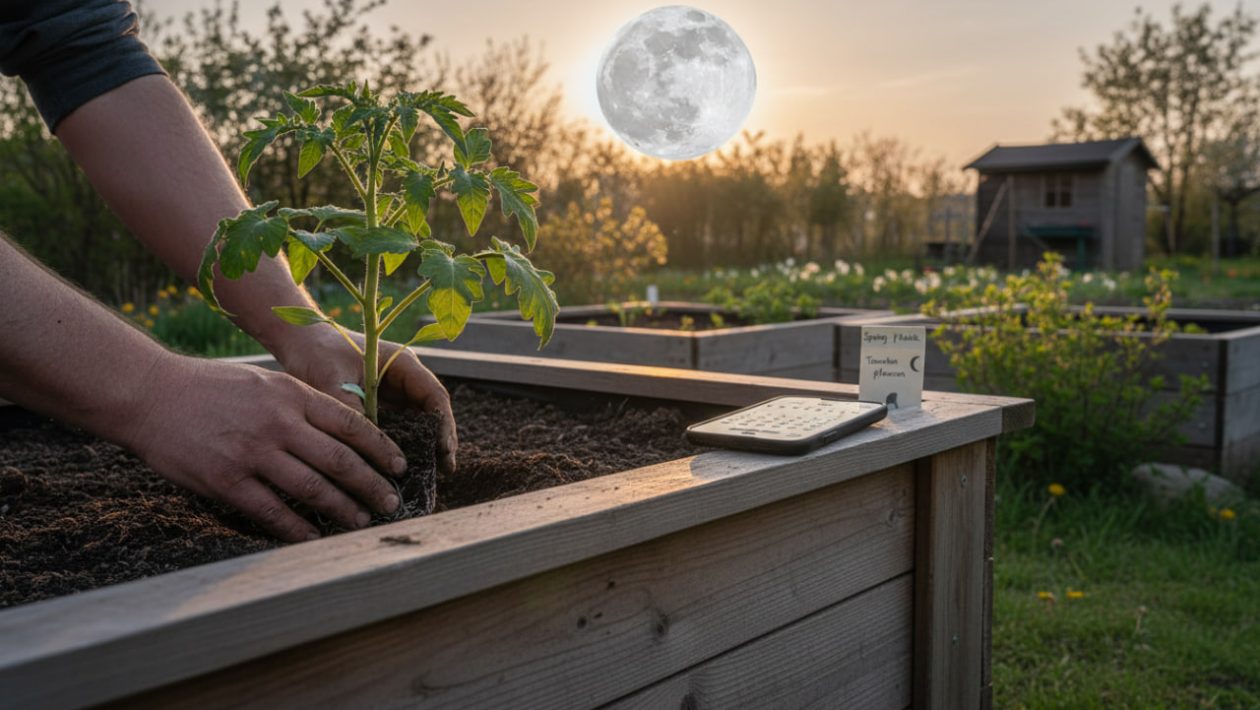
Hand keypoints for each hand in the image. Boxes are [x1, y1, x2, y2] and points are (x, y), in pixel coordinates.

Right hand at [119, 354, 407, 541]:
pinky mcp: (225, 480)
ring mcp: (252, 453)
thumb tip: (342, 431)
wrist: (149, 393)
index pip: (351, 423)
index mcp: (291, 394)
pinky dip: (296, 528)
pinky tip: (313, 538)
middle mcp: (278, 422)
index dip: (381, 448)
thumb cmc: (209, 387)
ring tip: (361, 522)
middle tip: (390, 502)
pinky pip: (271, 511)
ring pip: (312, 488)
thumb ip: (300, 404)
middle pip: (340, 459)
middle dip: (371, 484)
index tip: (400, 465)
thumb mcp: (264, 382)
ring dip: (342, 509)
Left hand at [274, 326, 457, 474]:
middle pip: (432, 412)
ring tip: (425, 477)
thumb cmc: (317, 353)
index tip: (444, 453)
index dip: (444, 425)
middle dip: (438, 442)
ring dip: (422, 447)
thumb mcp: (333, 383)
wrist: (299, 341)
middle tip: (442, 472)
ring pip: (417, 423)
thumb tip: (365, 453)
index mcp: (402, 364)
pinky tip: (397, 470)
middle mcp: (404, 378)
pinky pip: (397, 428)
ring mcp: (393, 392)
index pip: (435, 396)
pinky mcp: (380, 405)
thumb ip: (352, 415)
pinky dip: (399, 447)